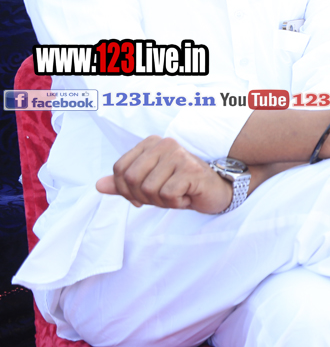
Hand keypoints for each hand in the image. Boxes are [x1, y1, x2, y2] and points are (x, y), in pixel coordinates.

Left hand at [96, 136, 232, 213]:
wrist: (213, 191)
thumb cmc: (180, 186)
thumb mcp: (148, 185)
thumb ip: (123, 183)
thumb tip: (98, 185)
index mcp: (151, 143)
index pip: (120, 169)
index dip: (125, 190)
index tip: (141, 196)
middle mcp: (165, 144)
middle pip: (131, 179)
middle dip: (143, 197)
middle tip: (161, 197)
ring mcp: (179, 155)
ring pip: (148, 189)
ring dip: (160, 201)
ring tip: (175, 195)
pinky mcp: (190, 170)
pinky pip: (166, 194)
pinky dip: (175, 202)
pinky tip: (185, 196)